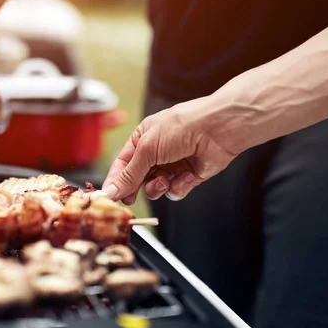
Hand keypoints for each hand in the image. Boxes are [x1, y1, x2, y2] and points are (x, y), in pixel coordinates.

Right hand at [101, 100, 238, 203]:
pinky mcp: (189, 175)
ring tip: (165, 180)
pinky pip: (176, 190)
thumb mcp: (147, 149)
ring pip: (156, 187)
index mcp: (142, 139)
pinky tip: (187, 176)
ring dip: (158, 187)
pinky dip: (180, 186)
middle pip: (137, 178)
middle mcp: (156, 152)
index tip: (109, 197)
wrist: (218, 128)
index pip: (122, 164)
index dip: (115, 180)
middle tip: (130, 200)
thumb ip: (129, 174)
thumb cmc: (181, 127)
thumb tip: (111, 191)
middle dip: (135, 188)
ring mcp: (173, 164)